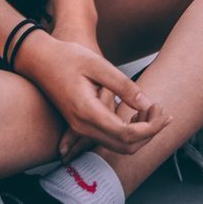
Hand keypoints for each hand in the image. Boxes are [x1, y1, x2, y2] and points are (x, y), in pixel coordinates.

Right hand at [13, 24, 170, 158]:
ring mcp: (80, 129)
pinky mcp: (81, 126)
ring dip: (140, 133)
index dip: (150, 128)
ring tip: (152, 110)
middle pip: (125, 146)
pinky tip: (137, 113)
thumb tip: (147, 103)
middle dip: (149, 132)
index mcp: (87, 112)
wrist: (39, 60)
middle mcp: (82, 126)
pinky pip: (109, 139)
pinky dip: (128, 132)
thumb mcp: (98, 65)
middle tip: (161, 111)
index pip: (126, 134)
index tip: (162, 112)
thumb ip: (123, 85)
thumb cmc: (68, 57)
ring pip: (118, 146)